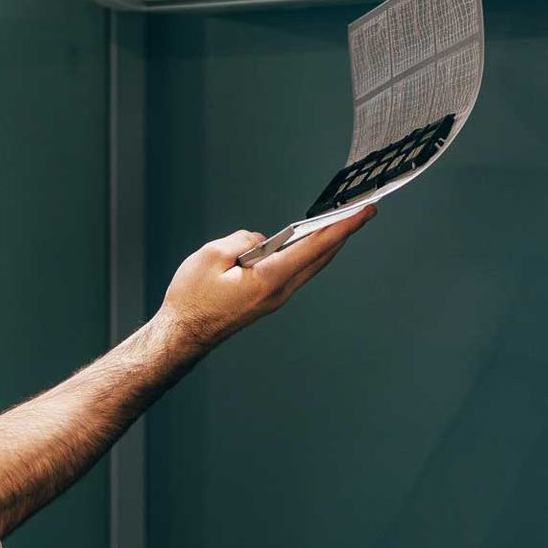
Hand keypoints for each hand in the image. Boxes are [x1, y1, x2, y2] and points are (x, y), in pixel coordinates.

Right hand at [155, 209, 374, 360]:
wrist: (182, 335)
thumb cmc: (192, 300)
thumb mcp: (211, 256)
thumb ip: (243, 240)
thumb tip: (262, 241)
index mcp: (269, 280)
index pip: (315, 247)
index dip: (343, 227)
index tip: (364, 212)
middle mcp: (279, 292)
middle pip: (321, 258)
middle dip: (343, 233)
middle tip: (361, 212)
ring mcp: (275, 299)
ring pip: (310, 266)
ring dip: (326, 244)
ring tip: (338, 223)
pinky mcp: (268, 300)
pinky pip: (295, 272)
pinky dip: (308, 254)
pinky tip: (308, 243)